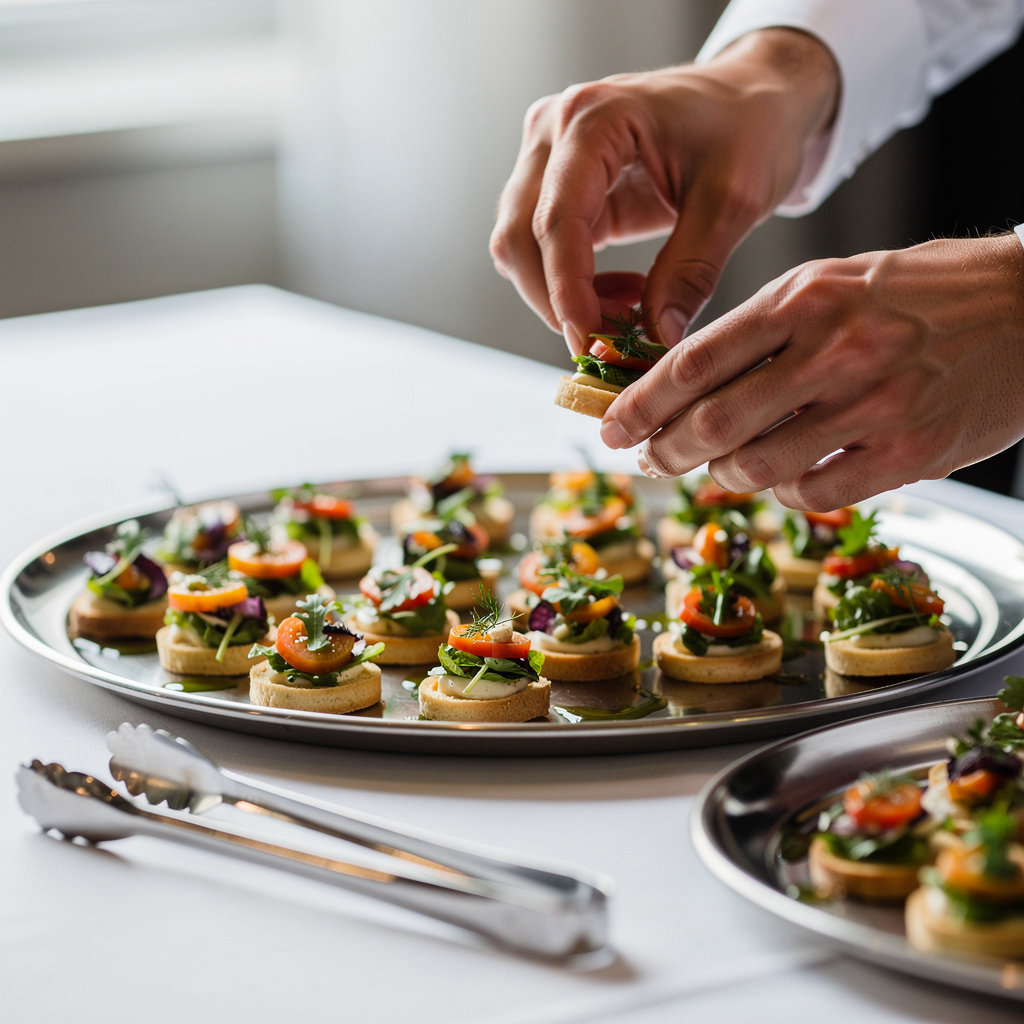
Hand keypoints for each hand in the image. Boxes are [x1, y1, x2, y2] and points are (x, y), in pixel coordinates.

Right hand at [489, 28, 837, 352]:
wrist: (755, 97)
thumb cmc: (750, 127)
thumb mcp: (734, 201)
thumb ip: (691, 271)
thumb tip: (657, 338)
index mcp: (594, 119)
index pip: (556, 220)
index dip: (567, 291)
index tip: (591, 341)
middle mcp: (555, 129)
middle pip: (519, 237)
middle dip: (558, 302)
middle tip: (612, 341)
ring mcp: (548, 154)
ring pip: (519, 247)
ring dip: (561, 296)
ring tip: (630, 310)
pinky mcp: (557, 182)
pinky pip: (540, 247)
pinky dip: (571, 284)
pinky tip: (623, 292)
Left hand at [600, 235, 1023, 509]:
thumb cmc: (921, 294)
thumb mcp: (832, 283)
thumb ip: (760, 331)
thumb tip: (685, 387)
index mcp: (804, 298)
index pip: (693, 360)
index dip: (638, 404)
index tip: (610, 428)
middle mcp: (833, 349)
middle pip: (712, 422)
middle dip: (664, 450)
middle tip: (649, 459)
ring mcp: (873, 405)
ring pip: (756, 465)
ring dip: (720, 475)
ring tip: (715, 467)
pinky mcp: (908, 454)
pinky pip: (813, 494)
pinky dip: (783, 494)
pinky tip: (784, 479)